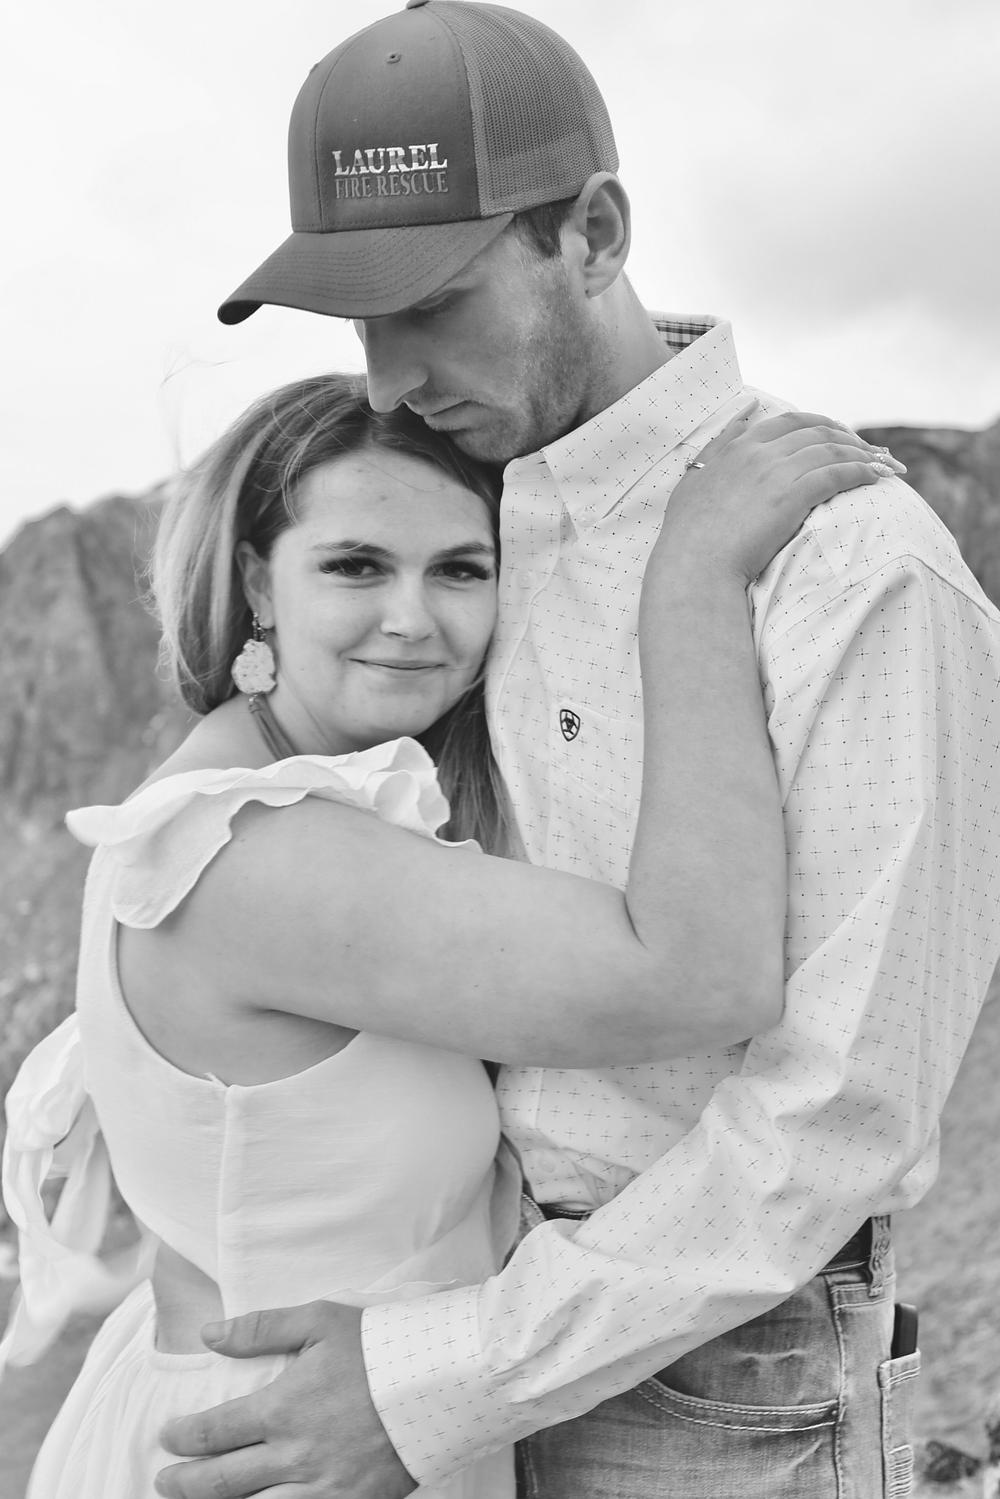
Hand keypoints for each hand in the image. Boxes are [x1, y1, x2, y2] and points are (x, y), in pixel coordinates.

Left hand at [154, 1300, 416, 1498]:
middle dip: (184, 1483)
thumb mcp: (319, 1320)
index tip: (169, 1436)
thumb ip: (261, 1328)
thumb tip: (209, 1334)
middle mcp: (295, 1455)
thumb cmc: (380, 1345)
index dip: (183, 1438)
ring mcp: (323, 1488)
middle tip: (164, 1480)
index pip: (214, 1432)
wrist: (441, 1381)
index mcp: (283, 1407)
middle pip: (221, 1483)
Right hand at [657, 404, 905, 583]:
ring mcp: (778, 471)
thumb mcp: (695, 479)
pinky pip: (838, 474)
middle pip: (818, 431)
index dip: (822, 424)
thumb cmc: (689, 532)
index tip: (839, 436)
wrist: (695, 564)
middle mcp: (761, 451)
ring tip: (884, 464)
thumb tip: (743, 416)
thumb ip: (720, 444)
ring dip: (864, 454)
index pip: (791, 421)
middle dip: (850, 438)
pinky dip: (862, 471)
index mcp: (740, 445)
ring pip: (833, 450)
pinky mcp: (794, 495)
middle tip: (872, 450)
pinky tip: (876, 478)